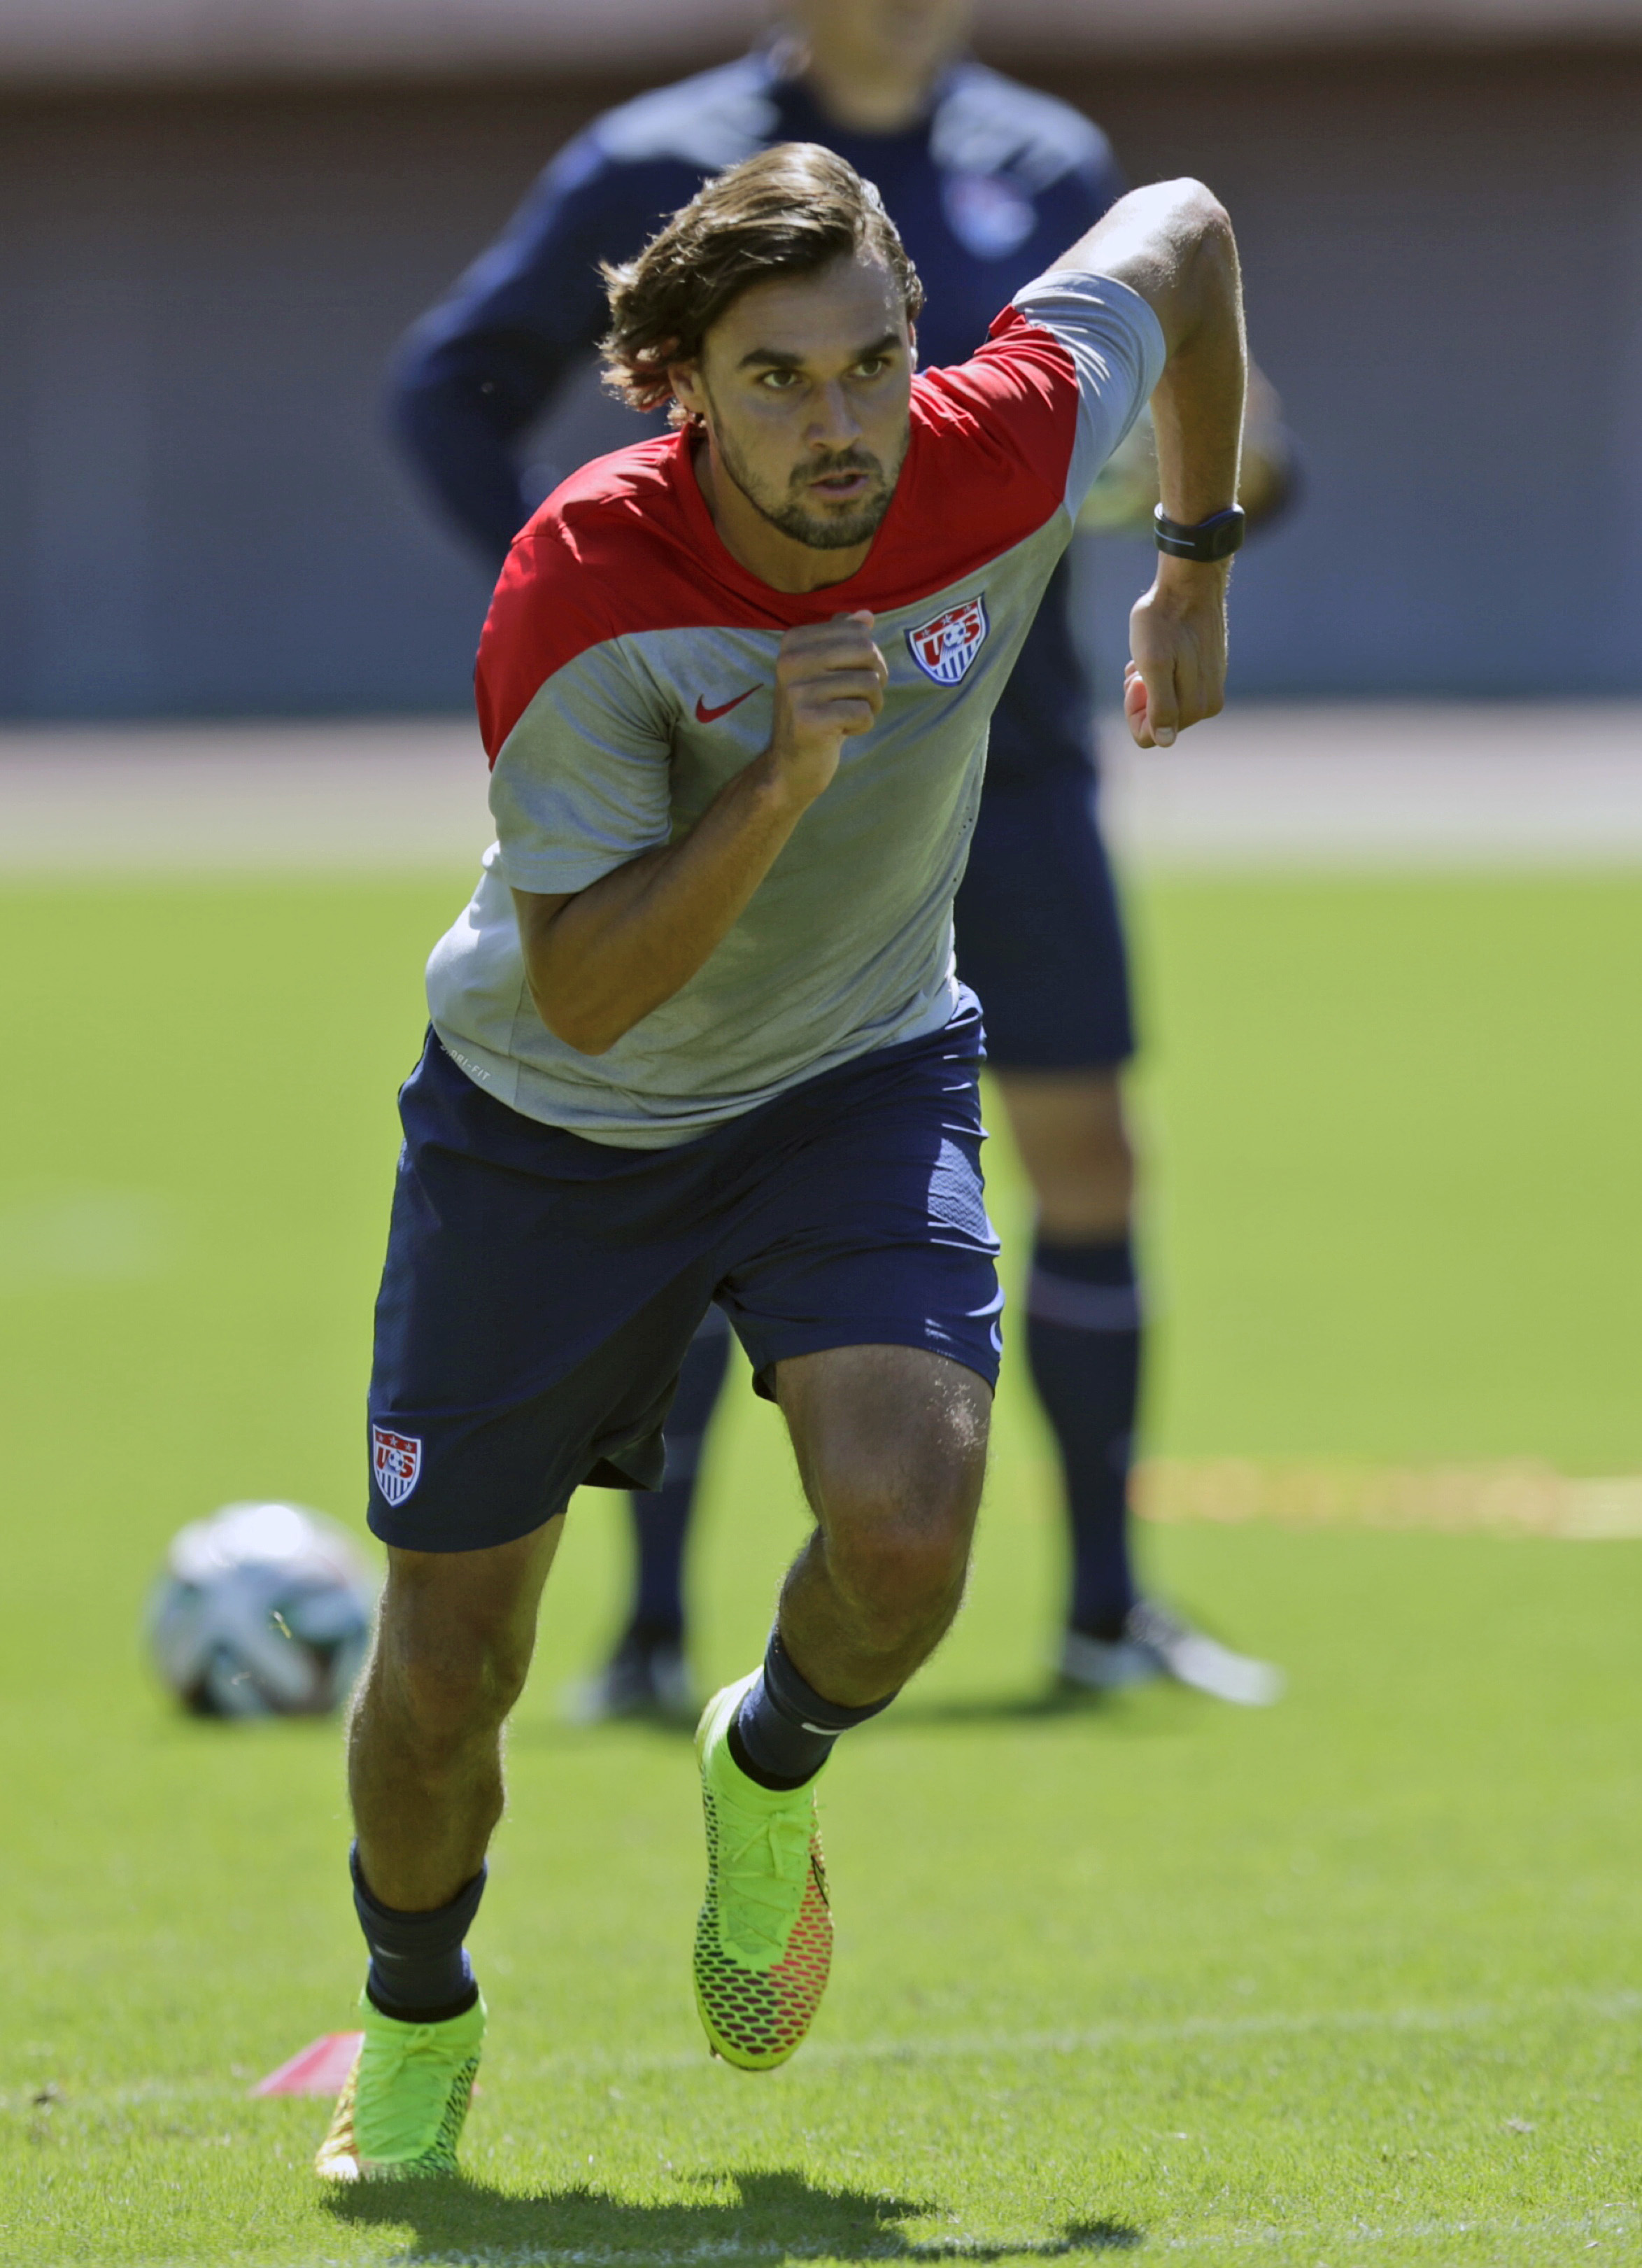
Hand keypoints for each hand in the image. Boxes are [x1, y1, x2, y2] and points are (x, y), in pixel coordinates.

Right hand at [768, 612, 887, 803]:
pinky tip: (841, 732)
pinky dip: (862, 726)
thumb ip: (843, 639)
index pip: (858, 631)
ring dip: (871, 705)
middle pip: (867, 652)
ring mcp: (797, 691)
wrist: (790, 765)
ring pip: (869, 684)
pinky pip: (863, 713)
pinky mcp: (809, 721)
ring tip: (849, 716)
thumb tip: (866, 615)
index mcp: (793, 641)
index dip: (868, 657)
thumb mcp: (827, 671)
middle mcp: (790, 661)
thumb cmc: (816, 713)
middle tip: (860, 699)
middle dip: (875, 678)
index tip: (851, 678)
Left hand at [1124, 558, 1228, 748]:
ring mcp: (1210, 688)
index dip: (1135, 711)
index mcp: (1196, 708)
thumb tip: (1166, 741)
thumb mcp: (1153, 664)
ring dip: (1149, 685)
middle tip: (1139, 667)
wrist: (1188, 584)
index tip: (1135, 679)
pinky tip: (1158, 653)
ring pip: (1165, 705)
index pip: (1152, 736)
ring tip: (1146, 658)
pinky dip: (1159, 675)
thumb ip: (1161, 706)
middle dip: (1142, 698)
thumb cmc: (1164, 621)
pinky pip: (1175, 689)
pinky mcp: (1208, 673)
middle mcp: (1208, 704)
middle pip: (1160, 723)